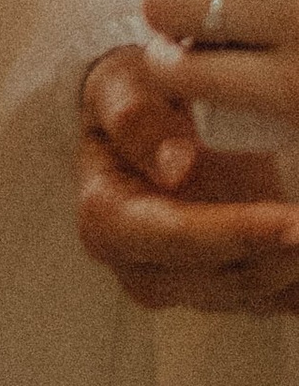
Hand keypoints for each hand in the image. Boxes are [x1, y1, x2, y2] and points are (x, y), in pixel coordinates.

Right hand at [77, 43, 298, 311]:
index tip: (291, 223)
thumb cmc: (129, 98)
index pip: (174, 234)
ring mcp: (181, 284)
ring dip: (294, 268)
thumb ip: (137, 120)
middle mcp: (138, 265)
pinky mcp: (221, 289)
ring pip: (253, 292)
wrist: (139, 121)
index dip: (235, 233)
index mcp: (105, 217)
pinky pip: (273, 298)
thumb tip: (176, 168)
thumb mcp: (118, 87)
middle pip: (221, 275)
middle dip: (279, 255)